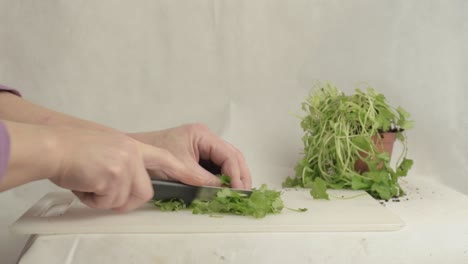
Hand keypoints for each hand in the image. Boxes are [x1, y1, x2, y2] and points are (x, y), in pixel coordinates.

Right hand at [50, 128, 189, 211]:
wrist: (52, 146)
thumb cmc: (71, 147)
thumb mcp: (106, 146)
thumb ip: (123, 161)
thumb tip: (126, 183)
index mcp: (132, 145)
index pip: (164, 158)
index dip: (181, 170)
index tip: (200, 179)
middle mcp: (132, 153)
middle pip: (145, 191)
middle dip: (124, 200)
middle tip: (103, 194)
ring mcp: (124, 164)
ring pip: (123, 200)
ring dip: (102, 199)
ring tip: (87, 182)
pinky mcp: (113, 176)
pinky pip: (106, 202)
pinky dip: (91, 200)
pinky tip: (82, 183)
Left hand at [129, 124, 251, 188]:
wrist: (132, 155)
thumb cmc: (151, 155)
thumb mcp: (180, 168)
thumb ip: (203, 179)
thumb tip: (223, 190)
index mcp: (202, 135)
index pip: (228, 154)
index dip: (236, 173)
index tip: (238, 189)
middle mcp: (205, 138)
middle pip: (232, 156)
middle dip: (240, 174)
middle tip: (245, 193)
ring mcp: (202, 147)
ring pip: (227, 161)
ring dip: (234, 176)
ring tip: (239, 192)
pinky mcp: (198, 156)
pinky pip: (217, 166)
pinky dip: (224, 177)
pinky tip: (227, 187)